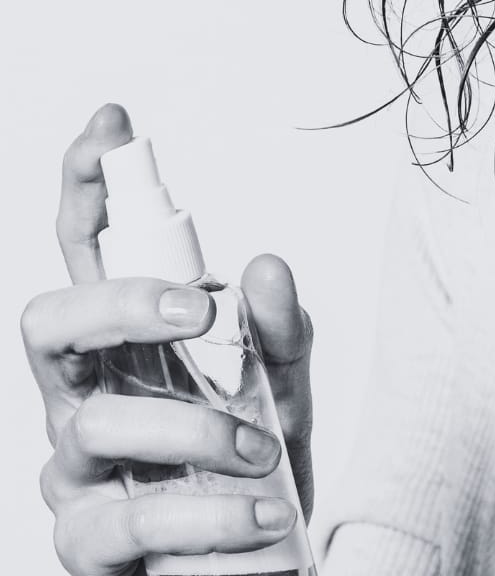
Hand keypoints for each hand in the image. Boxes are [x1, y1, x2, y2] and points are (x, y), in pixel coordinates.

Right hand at [22, 104, 314, 575]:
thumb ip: (280, 327)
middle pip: (49, 322)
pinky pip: (128, 521)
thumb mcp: (285, 381)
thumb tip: (267, 264)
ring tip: (261, 448)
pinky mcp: (88, 541)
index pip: (91, 253)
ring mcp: (78, 469)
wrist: (263, 559)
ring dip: (194, 428)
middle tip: (198, 310)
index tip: (113, 123)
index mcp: (130, 341)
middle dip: (119, 303)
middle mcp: (88, 393)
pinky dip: (206, 514)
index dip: (88, 186)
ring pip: (97, 423)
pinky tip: (260, 514)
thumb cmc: (257, 454)